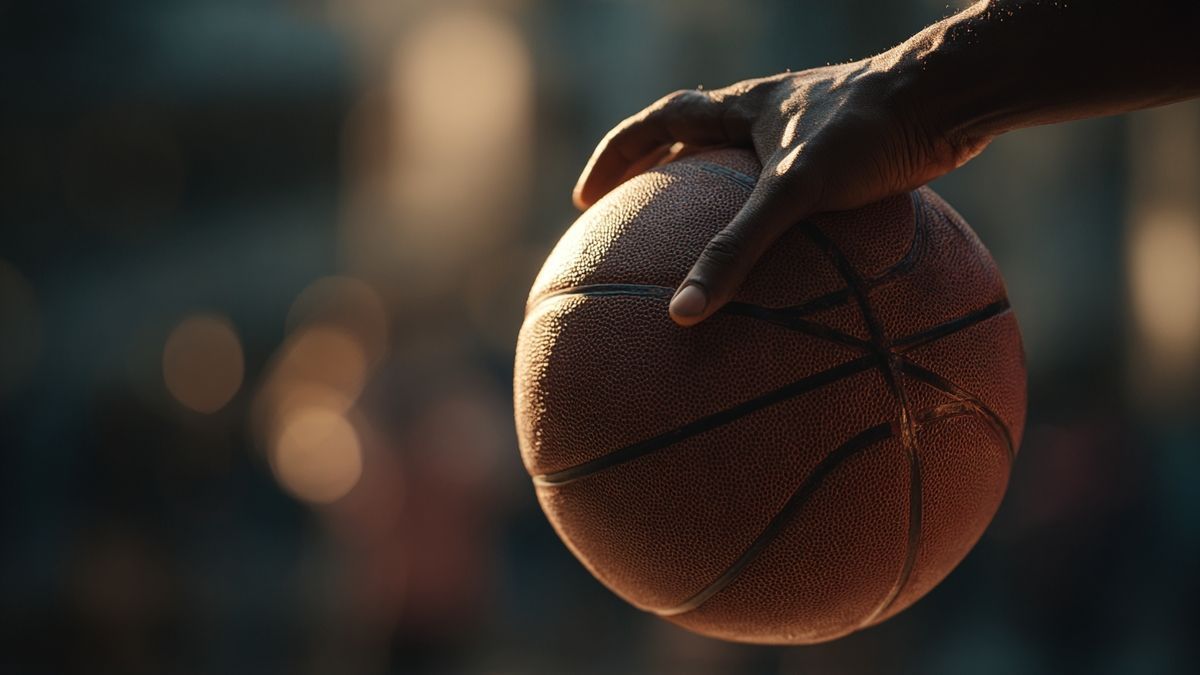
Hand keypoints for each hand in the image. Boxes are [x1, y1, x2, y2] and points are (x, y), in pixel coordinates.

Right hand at [573, 57, 984, 325]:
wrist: (950, 97)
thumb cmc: (867, 131)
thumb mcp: (793, 192)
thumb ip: (737, 250)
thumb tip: (681, 315)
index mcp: (742, 107)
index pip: (657, 122)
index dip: (616, 156)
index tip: (586, 199)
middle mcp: (769, 115)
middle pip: (693, 136)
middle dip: (657, 172)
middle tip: (632, 216)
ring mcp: (809, 134)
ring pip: (745, 163)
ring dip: (716, 194)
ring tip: (701, 243)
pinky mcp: (850, 156)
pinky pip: (796, 194)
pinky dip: (779, 223)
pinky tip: (792, 269)